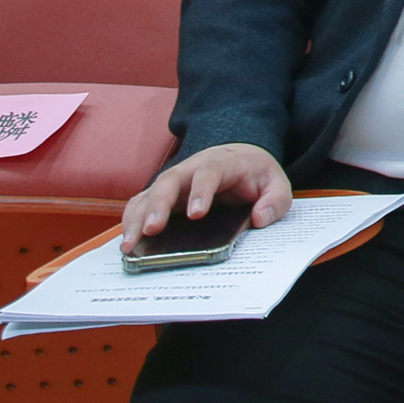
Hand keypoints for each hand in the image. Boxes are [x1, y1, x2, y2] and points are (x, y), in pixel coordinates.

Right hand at [124, 143, 292, 245]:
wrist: (239, 158)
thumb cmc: (255, 174)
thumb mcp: (275, 183)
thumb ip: (275, 200)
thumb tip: (260, 218)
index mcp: (221, 162)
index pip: (209, 172)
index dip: (201, 192)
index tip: (196, 214)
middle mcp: (191, 169)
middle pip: (170, 181)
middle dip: (159, 205)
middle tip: (152, 230)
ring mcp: (174, 181)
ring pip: (149, 194)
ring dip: (138, 218)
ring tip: (130, 245)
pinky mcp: (162, 195)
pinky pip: (141, 205)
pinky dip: (131, 221)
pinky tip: (128, 242)